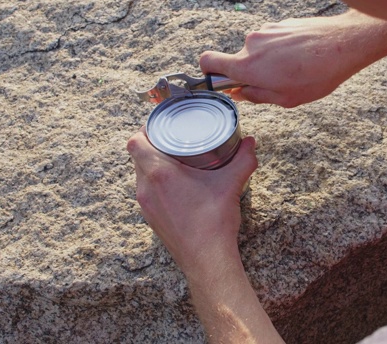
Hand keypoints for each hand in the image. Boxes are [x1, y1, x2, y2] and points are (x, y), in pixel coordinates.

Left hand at [126, 126, 257, 272]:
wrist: (207, 260)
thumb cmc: (213, 222)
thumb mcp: (231, 184)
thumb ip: (243, 160)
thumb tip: (250, 143)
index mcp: (160, 174)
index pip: (136, 142)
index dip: (145, 129)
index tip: (161, 126)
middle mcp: (147, 188)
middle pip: (137, 157)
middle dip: (152, 145)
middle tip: (173, 139)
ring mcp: (146, 205)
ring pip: (141, 175)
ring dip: (153, 165)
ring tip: (176, 160)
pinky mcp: (152, 218)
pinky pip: (147, 192)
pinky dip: (157, 183)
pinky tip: (177, 185)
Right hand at [200, 10, 386, 107]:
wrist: (343, 45)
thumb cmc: (317, 75)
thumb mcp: (285, 99)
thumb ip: (257, 96)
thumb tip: (241, 92)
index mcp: (248, 66)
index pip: (208, 61)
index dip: (209, 72)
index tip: (221, 80)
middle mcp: (251, 45)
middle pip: (239, 59)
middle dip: (252, 72)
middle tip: (275, 83)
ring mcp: (266, 31)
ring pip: (258, 51)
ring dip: (269, 62)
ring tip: (295, 71)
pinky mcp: (280, 24)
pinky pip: (272, 41)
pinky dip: (281, 51)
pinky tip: (302, 58)